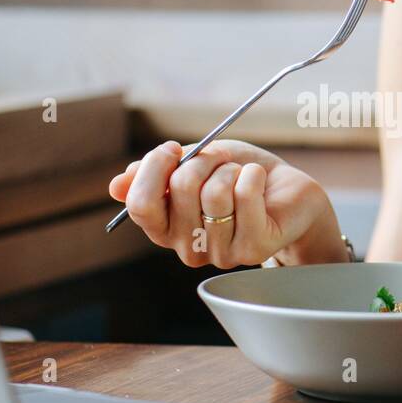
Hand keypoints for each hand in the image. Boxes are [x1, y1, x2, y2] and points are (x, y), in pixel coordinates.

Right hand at [108, 139, 346, 268]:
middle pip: (180, 190)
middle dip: (202, 160)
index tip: (172, 149)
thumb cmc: (236, 176)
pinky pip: (244, 195)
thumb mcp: (193, 165)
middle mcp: (188, 249)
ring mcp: (221, 253)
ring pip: (214, 193)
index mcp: (166, 229)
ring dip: (230, 169)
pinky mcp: (254, 247)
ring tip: (240, 174)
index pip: (140, 205)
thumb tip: (115, 186)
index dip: (154, 169)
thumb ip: (155, 175)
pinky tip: (259, 182)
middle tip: (218, 159)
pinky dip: (252, 175)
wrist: (286, 190)